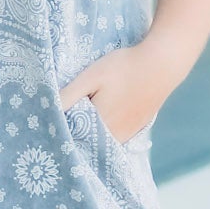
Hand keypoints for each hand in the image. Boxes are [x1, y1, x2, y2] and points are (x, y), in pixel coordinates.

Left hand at [59, 34, 192, 144]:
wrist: (162, 64)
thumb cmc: (124, 67)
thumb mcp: (91, 77)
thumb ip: (68, 95)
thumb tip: (47, 110)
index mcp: (100, 126)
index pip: (71, 140)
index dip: (58, 135)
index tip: (47, 129)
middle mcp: (115, 136)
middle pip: (86, 145)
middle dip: (72, 138)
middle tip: (56, 128)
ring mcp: (128, 134)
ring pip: (101, 144)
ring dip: (88, 138)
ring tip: (75, 125)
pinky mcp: (137, 128)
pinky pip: (115, 139)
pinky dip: (103, 135)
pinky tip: (98, 123)